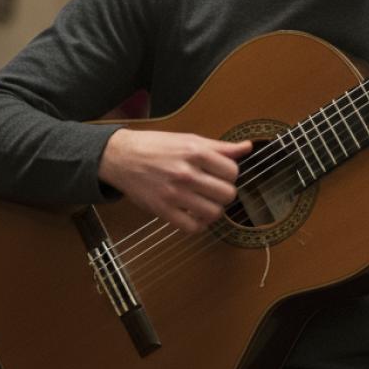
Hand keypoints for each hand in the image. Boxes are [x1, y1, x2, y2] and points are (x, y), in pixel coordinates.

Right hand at [98, 129, 251, 232]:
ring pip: (214, 212)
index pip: (232, 171)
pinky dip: (199, 226)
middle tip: (214, 190)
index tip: (220, 175)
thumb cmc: (156, 146)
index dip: (230, 175)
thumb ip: (220, 147)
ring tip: (206, 203)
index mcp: (195, 151)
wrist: (121, 157)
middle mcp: (186, 172)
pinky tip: (195, 217)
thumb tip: (247, 148)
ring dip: (214, 210)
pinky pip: (192, 228)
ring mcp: (174, 193)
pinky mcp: (163, 210)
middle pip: (227, 194)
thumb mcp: (189, 139)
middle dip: (224, 193)